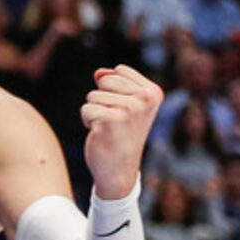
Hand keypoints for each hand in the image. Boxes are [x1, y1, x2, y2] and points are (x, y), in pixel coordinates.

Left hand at [81, 64, 161, 199]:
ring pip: (92, 96)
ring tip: (108, 128)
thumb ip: (113, 83)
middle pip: (104, 81)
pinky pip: (85, 109)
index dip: (112, 90)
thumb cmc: (120, 134)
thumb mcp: (123, 104)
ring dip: (94, 112)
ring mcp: (129, 109)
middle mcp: (144, 99)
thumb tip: (99, 72)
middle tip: (113, 121)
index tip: (124, 110)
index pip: (119, 71)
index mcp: (153, 92)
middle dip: (102, 99)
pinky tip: (100, 134)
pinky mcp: (110, 119)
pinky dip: (87, 121)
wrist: (119, 169)